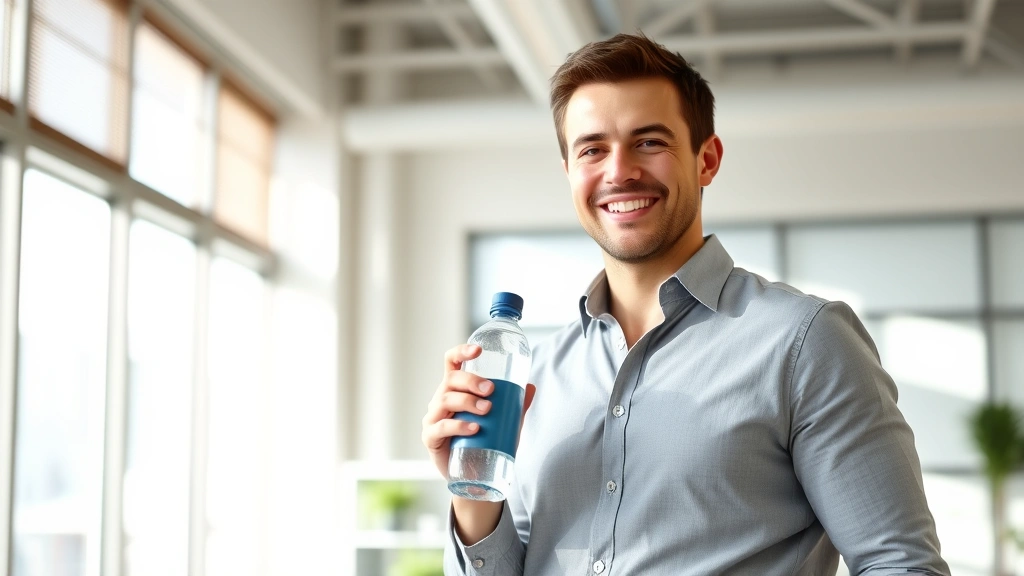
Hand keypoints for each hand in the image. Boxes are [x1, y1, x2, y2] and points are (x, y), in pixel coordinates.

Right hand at [421, 344, 537, 479]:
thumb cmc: (485, 442)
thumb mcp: (504, 422)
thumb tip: (530, 386)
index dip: (461, 352)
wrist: (474, 476)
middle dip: (472, 381)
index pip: (452, 363)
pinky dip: (458, 425)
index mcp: (455, 389)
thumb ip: (515, 406)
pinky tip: (474, 428)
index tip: (478, 351)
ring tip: (487, 410)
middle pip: (450, 380)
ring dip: (468, 402)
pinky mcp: (430, 438)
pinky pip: (441, 427)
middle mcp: (441, 400)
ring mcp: (433, 418)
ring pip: (445, 400)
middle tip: (491, 391)